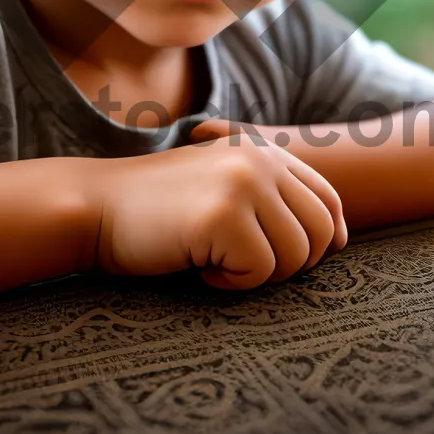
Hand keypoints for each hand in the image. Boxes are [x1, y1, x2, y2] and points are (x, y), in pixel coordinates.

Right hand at [89, 127, 347, 290]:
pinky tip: (197, 265)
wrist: (95, 206)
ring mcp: (243, 184)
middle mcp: (259, 161)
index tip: (296, 261)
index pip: (328, 199)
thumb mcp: (221, 186)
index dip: (327, 238)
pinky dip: (230, 283)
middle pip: (322, 233)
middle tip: (243, 265)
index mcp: (261, 151)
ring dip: (257, 275)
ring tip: (215, 261)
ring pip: (295, 257)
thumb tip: (338, 236)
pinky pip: (259, 273)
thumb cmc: (157, 210)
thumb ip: (270, 196)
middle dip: (291, 264)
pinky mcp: (223, 216)